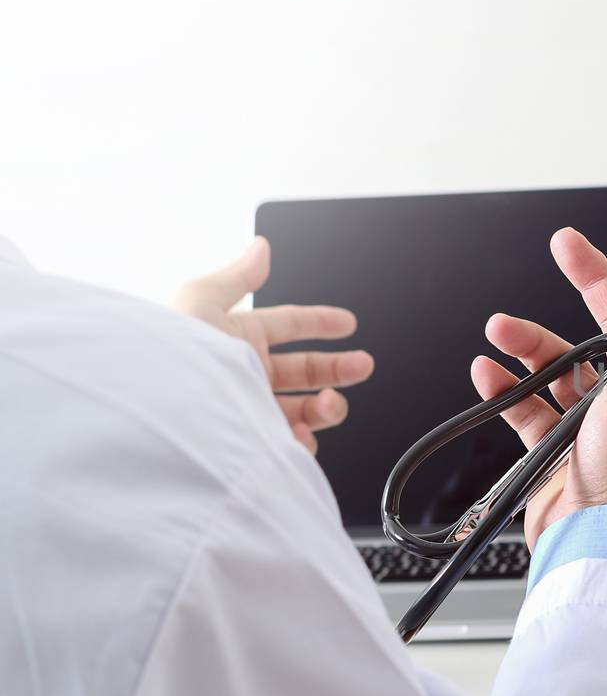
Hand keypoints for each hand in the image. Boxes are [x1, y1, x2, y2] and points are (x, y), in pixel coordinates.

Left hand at [173, 237, 374, 453]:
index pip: (287, 325)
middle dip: (337, 367)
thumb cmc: (169, 352)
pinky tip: (298, 434)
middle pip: (303, 370)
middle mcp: (244, 374)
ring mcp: (248, 410)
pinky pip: (287, 447)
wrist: (155, 409)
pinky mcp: (250, 444)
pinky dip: (302, 441)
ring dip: (326, 406)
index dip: (320, 322)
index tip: (348, 323)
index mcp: (236, 337)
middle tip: (362, 365)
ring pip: (302, 409)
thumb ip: (238, 276)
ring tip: (327, 405)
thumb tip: (260, 248)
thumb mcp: (200, 300)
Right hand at [469, 220, 606, 539]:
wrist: (598, 540)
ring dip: (531, 343)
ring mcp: (601, 421)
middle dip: (590, 283)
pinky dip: (509, 388)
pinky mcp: (562, 446)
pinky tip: (490, 371)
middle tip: (566, 245)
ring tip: (500, 328)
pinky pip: (532, 406)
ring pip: (565, 365)